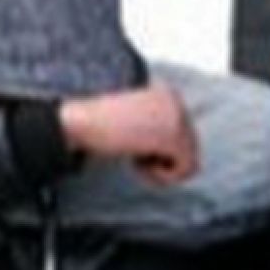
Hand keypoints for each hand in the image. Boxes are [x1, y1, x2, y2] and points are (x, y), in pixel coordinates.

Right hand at [60, 83, 197, 184]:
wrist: (79, 122)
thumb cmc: (98, 126)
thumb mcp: (137, 124)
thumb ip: (159, 132)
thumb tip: (183, 158)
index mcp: (167, 93)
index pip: (185, 134)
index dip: (160, 150)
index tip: (134, 144)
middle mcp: (177, 101)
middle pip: (190, 147)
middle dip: (162, 159)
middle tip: (133, 154)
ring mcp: (178, 117)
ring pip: (189, 160)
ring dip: (161, 168)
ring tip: (135, 158)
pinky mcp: (173, 136)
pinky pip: (185, 170)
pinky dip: (162, 176)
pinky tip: (138, 162)